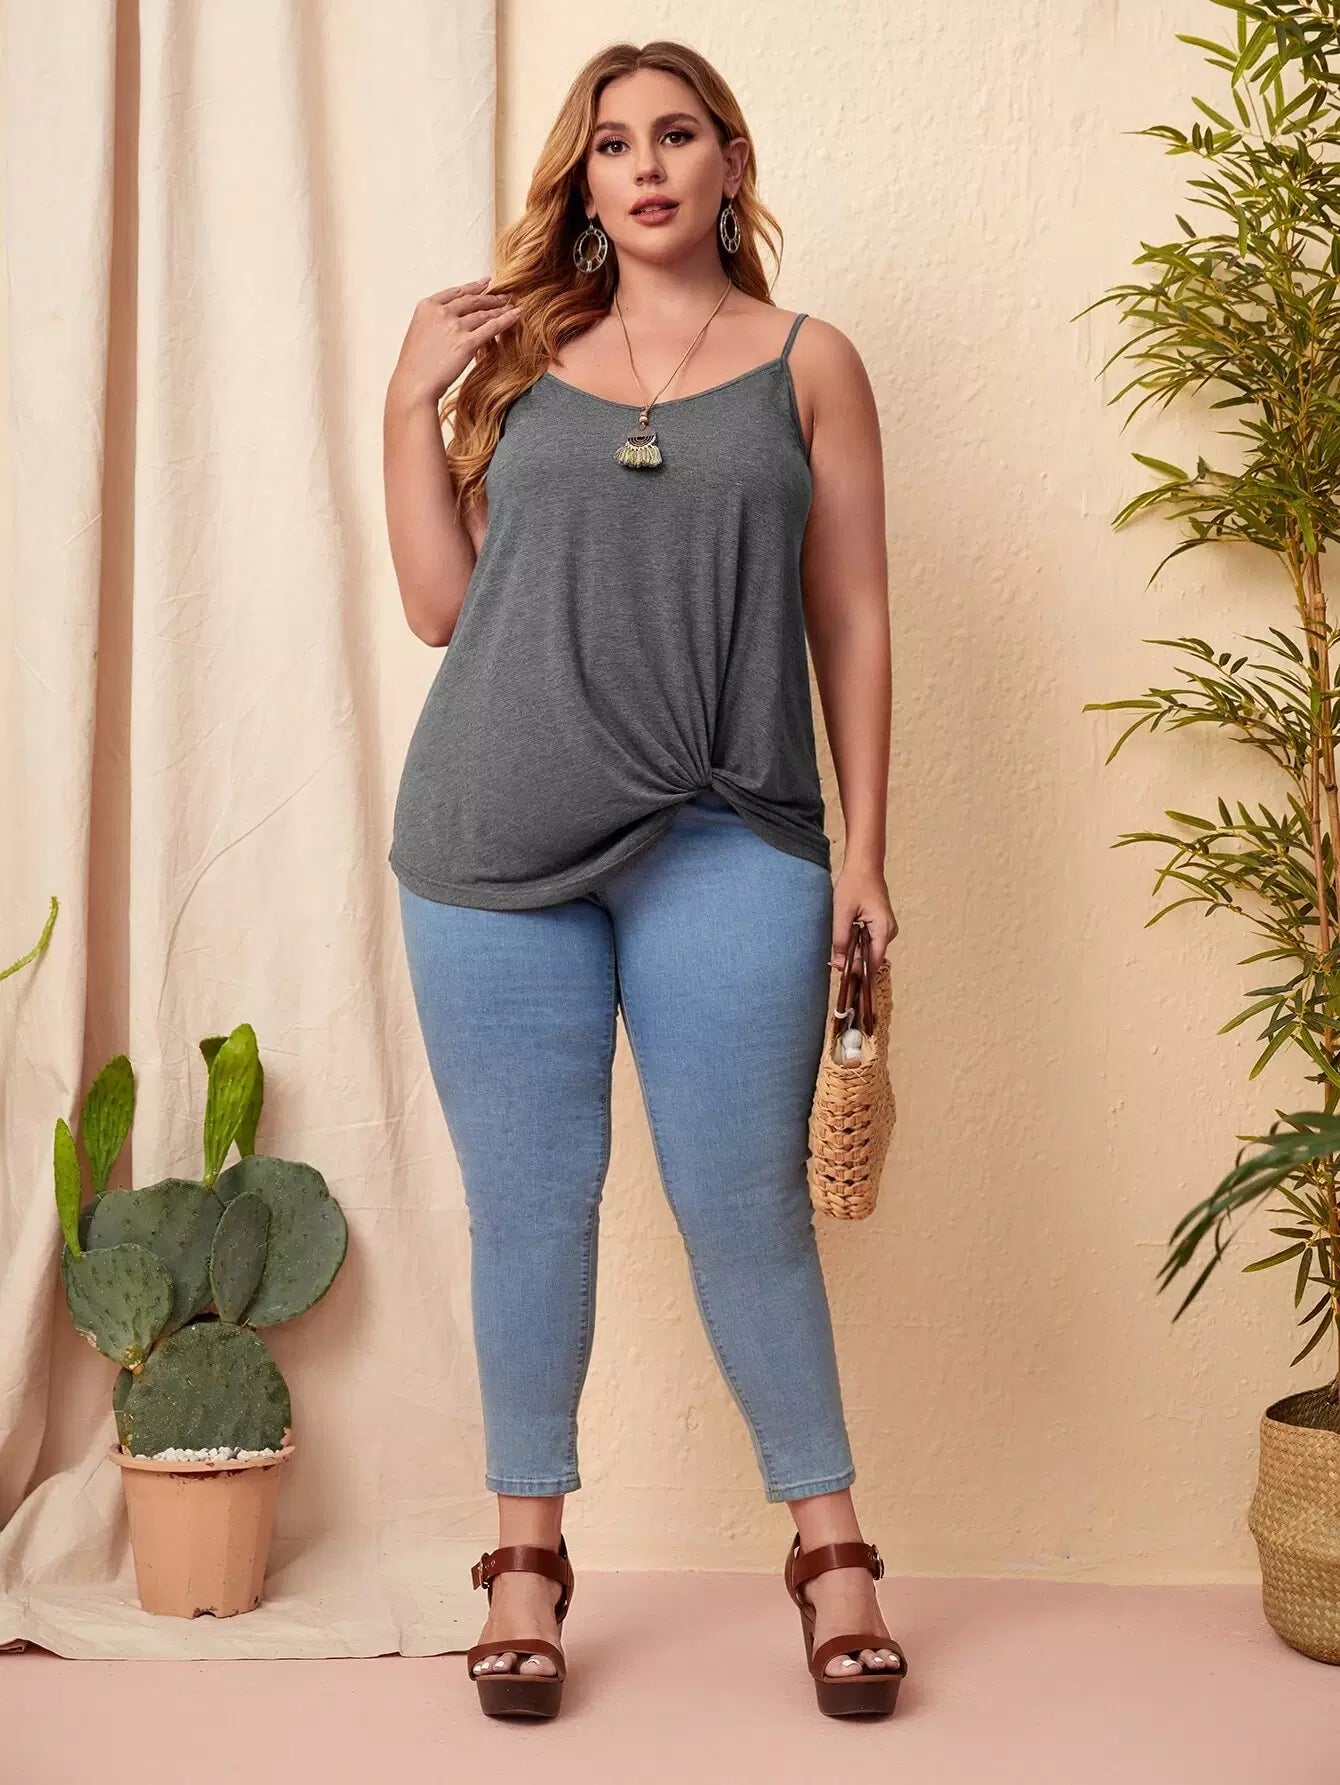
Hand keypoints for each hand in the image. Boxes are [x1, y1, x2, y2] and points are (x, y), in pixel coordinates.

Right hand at [388, 276, 521, 408]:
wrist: (413, 383)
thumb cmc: (414, 365)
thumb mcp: (418, 333)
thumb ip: (433, 322)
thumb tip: (448, 322)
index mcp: (427, 306)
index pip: (455, 292)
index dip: (473, 287)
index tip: (485, 283)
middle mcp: (441, 312)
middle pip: (471, 301)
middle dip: (490, 298)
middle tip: (503, 296)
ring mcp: (455, 326)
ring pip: (483, 313)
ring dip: (499, 309)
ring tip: (510, 307)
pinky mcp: (467, 343)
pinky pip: (492, 328)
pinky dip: (506, 320)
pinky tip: (516, 315)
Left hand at [828, 862, 898, 976]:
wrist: (864, 865)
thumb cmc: (854, 883)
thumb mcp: (842, 913)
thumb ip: (841, 940)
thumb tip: (839, 965)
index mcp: (884, 930)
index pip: (873, 963)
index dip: (858, 972)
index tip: (840, 975)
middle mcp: (889, 932)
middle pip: (871, 958)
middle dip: (853, 962)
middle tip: (833, 961)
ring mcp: (886, 929)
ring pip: (869, 950)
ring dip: (854, 952)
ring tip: (837, 948)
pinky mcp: (880, 925)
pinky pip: (869, 941)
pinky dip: (857, 943)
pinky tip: (845, 938)